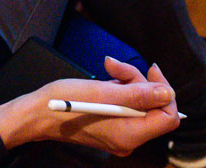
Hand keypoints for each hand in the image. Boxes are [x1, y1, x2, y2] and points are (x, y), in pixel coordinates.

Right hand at [0, 58, 179, 155]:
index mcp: (130, 134)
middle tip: (116, 66)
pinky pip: (126, 108)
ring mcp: (119, 135)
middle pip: (153, 108)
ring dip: (127, 82)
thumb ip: (137, 94)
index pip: (168, 117)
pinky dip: (119, 91)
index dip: (164, 92)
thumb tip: (166, 92)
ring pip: (139, 104)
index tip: (151, 70)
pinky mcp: (111, 128)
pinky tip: (105, 81)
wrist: (37, 113)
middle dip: (139, 82)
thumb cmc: (65, 102)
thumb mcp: (102, 92)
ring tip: (108, 69)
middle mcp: (128, 139)